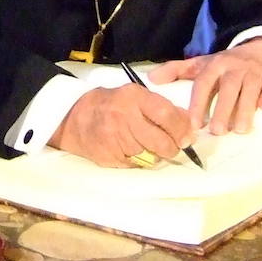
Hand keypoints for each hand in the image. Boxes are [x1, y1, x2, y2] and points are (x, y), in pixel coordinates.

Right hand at [50, 84, 192, 166]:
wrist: (74, 117)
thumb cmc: (111, 105)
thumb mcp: (134, 95)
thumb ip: (159, 107)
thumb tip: (188, 123)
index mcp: (133, 97)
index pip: (166, 115)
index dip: (182, 129)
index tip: (187, 136)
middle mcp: (124, 116)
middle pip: (161, 142)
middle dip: (172, 148)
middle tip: (173, 146)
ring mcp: (115, 138)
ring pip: (150, 156)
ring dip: (155, 154)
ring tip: (146, 144)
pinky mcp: (109, 156)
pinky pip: (135, 165)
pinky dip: (139, 160)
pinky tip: (131, 150)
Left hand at [152, 40, 261, 135]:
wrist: (261, 50)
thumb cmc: (227, 64)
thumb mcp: (202, 64)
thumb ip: (176, 71)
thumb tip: (151, 79)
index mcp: (215, 65)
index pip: (204, 83)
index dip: (198, 103)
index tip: (194, 123)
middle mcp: (234, 67)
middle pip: (228, 88)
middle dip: (222, 109)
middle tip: (217, 131)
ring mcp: (255, 71)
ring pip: (250, 89)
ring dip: (246, 109)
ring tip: (240, 129)